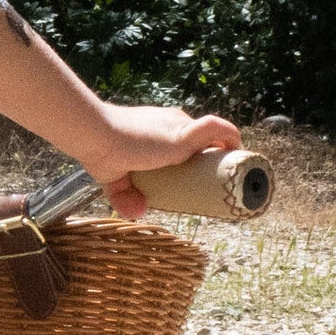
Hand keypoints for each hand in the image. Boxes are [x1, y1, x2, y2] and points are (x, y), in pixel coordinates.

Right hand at [75, 104, 240, 219]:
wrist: (96, 137)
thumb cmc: (101, 153)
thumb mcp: (115, 180)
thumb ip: (124, 197)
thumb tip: (139, 213)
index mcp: (160, 129)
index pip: (189, 139)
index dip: (198, 157)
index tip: (201, 179)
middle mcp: (174, 121)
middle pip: (204, 139)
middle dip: (215, 160)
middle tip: (217, 186)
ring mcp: (180, 126)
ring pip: (215, 135)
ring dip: (227, 153)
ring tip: (232, 177)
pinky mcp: (183, 134)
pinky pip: (217, 130)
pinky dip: (231, 139)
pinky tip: (239, 154)